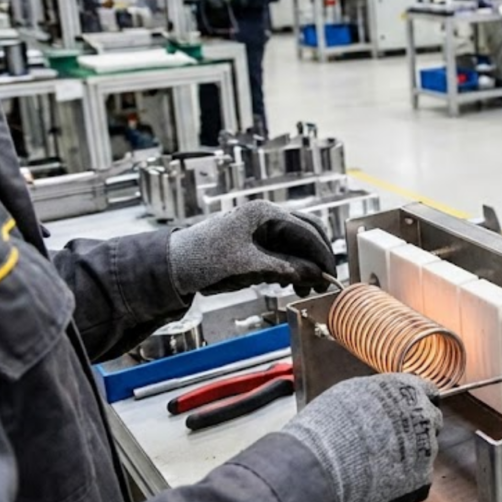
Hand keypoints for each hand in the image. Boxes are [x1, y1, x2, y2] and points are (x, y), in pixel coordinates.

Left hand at [169, 201, 334, 296]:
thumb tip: (316, 274)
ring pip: (294, 244)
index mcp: (264, 213)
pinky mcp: (252, 243)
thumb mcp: (250, 267)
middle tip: (323, 282)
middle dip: (315, 258)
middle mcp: (264, 217)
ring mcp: (258, 229)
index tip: (331, 276)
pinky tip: (289, 282)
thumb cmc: (203, 260)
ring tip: (305, 288)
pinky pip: (281, 252)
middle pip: (304, 233)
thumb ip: (287, 268)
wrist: (171, 268)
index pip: (306, 230)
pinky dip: (289, 266)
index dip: (321, 254)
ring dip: (303, 265)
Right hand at [281, 375, 441, 501]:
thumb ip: (378, 394)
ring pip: (426, 450)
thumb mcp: (352, 392)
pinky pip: (419, 479)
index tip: (411, 410)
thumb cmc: (328, 427)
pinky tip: (384, 481)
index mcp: (406, 389)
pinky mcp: (422, 478)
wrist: (322, 465)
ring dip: (410, 455)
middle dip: (416, 429)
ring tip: (381, 462)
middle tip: (392, 439)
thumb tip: (379, 400)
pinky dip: (405, 481)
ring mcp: (426, 447)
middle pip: (430, 421)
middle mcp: (422, 414)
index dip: (418, 402)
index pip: (428, 391)